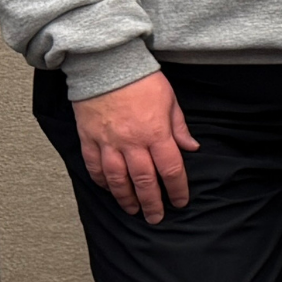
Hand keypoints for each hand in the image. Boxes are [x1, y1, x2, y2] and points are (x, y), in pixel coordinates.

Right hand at [73, 70, 198, 224]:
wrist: (106, 63)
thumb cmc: (141, 79)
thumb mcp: (170, 100)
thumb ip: (179, 127)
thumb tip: (192, 148)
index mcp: (156, 133)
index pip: (171, 169)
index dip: (177, 189)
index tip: (180, 201)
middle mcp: (132, 142)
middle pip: (144, 181)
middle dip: (152, 203)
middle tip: (156, 217)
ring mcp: (108, 142)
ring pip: (118, 179)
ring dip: (126, 198)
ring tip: (133, 210)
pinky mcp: (89, 138)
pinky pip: (94, 166)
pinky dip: (101, 181)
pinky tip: (108, 189)